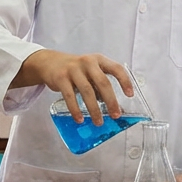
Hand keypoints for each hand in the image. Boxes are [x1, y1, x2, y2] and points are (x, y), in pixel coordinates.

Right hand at [16, 50, 132, 124]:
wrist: (50, 62)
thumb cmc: (76, 70)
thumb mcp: (90, 72)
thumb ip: (100, 86)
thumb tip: (112, 107)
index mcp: (99, 60)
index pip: (116, 68)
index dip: (125, 81)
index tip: (130, 95)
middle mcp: (88, 62)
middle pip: (102, 82)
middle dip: (111, 100)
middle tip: (115, 115)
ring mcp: (73, 69)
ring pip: (87, 91)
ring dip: (94, 109)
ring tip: (98, 122)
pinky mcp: (61, 78)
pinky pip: (70, 96)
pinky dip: (75, 109)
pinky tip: (79, 119)